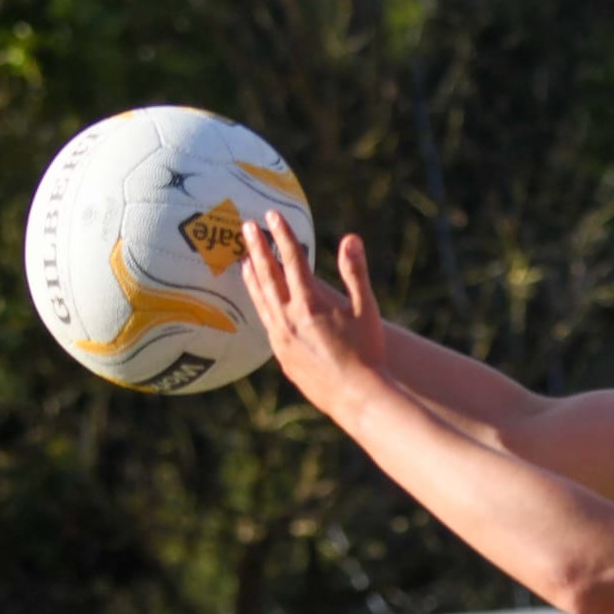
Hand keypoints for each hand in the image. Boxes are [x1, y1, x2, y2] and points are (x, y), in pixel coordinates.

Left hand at [241, 219, 384, 414]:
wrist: (356, 397)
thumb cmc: (367, 353)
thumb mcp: (366, 309)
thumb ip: (355, 272)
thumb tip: (350, 238)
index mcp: (310, 303)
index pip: (292, 260)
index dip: (282, 235)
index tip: (271, 216)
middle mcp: (289, 318)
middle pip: (268, 275)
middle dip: (258, 248)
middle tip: (246, 227)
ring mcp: (282, 338)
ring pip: (261, 300)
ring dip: (252, 276)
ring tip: (245, 259)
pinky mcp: (282, 356)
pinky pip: (264, 322)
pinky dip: (259, 304)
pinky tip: (259, 300)